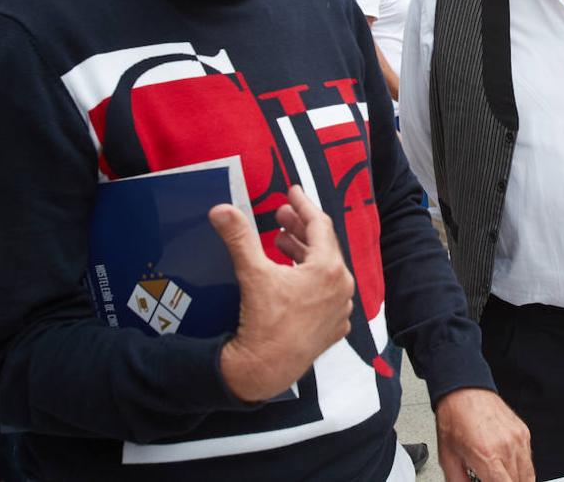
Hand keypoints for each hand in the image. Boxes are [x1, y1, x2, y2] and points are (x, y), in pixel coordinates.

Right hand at [212, 185, 354, 402]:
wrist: (265, 369)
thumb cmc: (264, 323)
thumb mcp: (252, 273)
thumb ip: (239, 237)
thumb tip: (222, 209)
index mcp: (329, 269)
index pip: (319, 225)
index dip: (303, 206)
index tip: (292, 193)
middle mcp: (342, 287)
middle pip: (323, 247)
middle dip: (300, 228)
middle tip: (280, 215)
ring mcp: (340, 309)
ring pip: (324, 271)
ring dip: (303, 254)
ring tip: (280, 242)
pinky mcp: (333, 327)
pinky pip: (325, 294)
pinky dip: (309, 281)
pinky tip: (292, 278)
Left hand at [435, 388, 532, 481]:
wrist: (464, 391)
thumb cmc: (454, 418)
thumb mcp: (447, 458)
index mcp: (487, 455)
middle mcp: (506, 447)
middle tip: (492, 480)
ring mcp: (518, 439)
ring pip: (528, 475)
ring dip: (516, 481)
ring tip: (500, 478)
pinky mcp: (523, 432)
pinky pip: (529, 460)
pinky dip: (521, 469)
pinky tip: (507, 468)